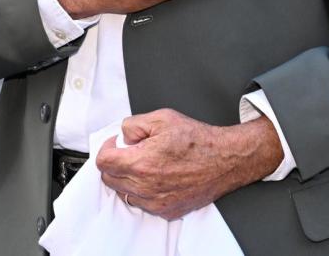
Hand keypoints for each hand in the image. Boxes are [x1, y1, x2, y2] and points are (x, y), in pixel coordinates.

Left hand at [95, 109, 282, 219]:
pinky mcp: (166, 210)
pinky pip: (141, 203)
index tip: (116, 144)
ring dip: (128, 178)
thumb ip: (134, 124)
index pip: (103, 162)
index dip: (108, 148)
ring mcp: (156, 202)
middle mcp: (146, 186)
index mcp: (141, 162)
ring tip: (146, 163)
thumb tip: (123, 135)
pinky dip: (143, 191)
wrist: (225, 160)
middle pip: (109, 179)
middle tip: (131, 151)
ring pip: (124, 193)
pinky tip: (156, 177)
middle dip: (116, 163)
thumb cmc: (198, 141)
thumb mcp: (163, 118)